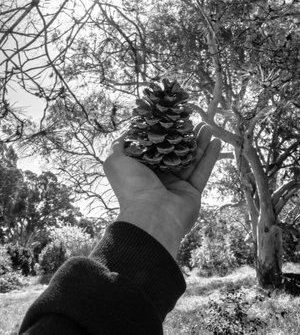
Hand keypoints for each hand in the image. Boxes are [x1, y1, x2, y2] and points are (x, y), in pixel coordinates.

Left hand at [103, 123, 220, 257]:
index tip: (174, 119)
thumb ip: (121, 146)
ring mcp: (177, 186)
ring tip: (208, 126)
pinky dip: (210, 157)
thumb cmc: (131, 186)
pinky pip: (202, 172)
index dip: (166, 133)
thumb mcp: (116, 161)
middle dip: (187, 136)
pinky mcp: (192, 193)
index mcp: (143, 169)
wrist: (150, 215)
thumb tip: (127, 133)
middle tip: (196, 121)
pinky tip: (217, 142)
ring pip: (192, 160)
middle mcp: (160, 177)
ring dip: (201, 143)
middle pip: (177, 152)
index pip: (157, 147)